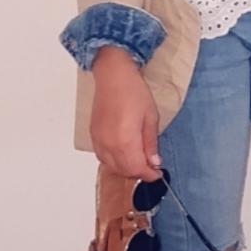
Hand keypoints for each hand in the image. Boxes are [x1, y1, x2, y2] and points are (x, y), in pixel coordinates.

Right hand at [90, 47, 162, 180]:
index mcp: (125, 141)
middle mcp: (109, 145)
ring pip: (111, 166)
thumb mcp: (150, 117)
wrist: (113, 76)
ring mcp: (98, 141)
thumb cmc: (134, 92)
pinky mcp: (93, 136)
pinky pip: (102, 157)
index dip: (149, 174)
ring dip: (126, 168)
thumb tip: (154, 162)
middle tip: (151, 166)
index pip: (137, 169)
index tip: (158, 173)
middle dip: (139, 172)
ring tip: (139, 160)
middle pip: (123, 171)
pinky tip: (124, 154)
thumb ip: (150, 142)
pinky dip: (113, 161)